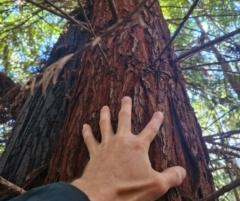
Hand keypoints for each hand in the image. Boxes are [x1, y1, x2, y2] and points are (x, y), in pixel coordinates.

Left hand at [71, 96, 185, 200]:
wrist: (100, 195)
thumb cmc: (128, 190)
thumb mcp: (156, 185)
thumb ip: (171, 177)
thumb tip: (182, 171)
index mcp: (137, 146)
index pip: (151, 130)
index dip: (156, 120)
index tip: (159, 112)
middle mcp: (122, 140)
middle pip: (124, 119)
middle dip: (126, 107)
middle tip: (125, 97)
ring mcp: (107, 144)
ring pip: (105, 124)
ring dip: (105, 115)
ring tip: (105, 107)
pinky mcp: (95, 152)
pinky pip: (89, 139)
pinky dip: (87, 132)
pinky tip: (84, 126)